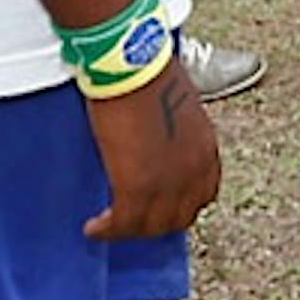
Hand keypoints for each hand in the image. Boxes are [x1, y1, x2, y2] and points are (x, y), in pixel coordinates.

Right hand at [82, 62, 222, 240]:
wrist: (134, 69)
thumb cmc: (150, 75)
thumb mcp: (178, 110)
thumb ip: (177, 135)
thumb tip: (160, 144)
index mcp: (207, 149)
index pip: (203, 194)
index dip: (180, 205)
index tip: (160, 205)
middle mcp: (195, 172)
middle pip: (179, 217)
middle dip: (155, 223)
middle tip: (131, 221)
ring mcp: (169, 183)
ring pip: (151, 226)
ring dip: (130, 230)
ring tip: (109, 227)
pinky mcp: (139, 188)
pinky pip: (124, 223)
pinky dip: (107, 230)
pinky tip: (93, 228)